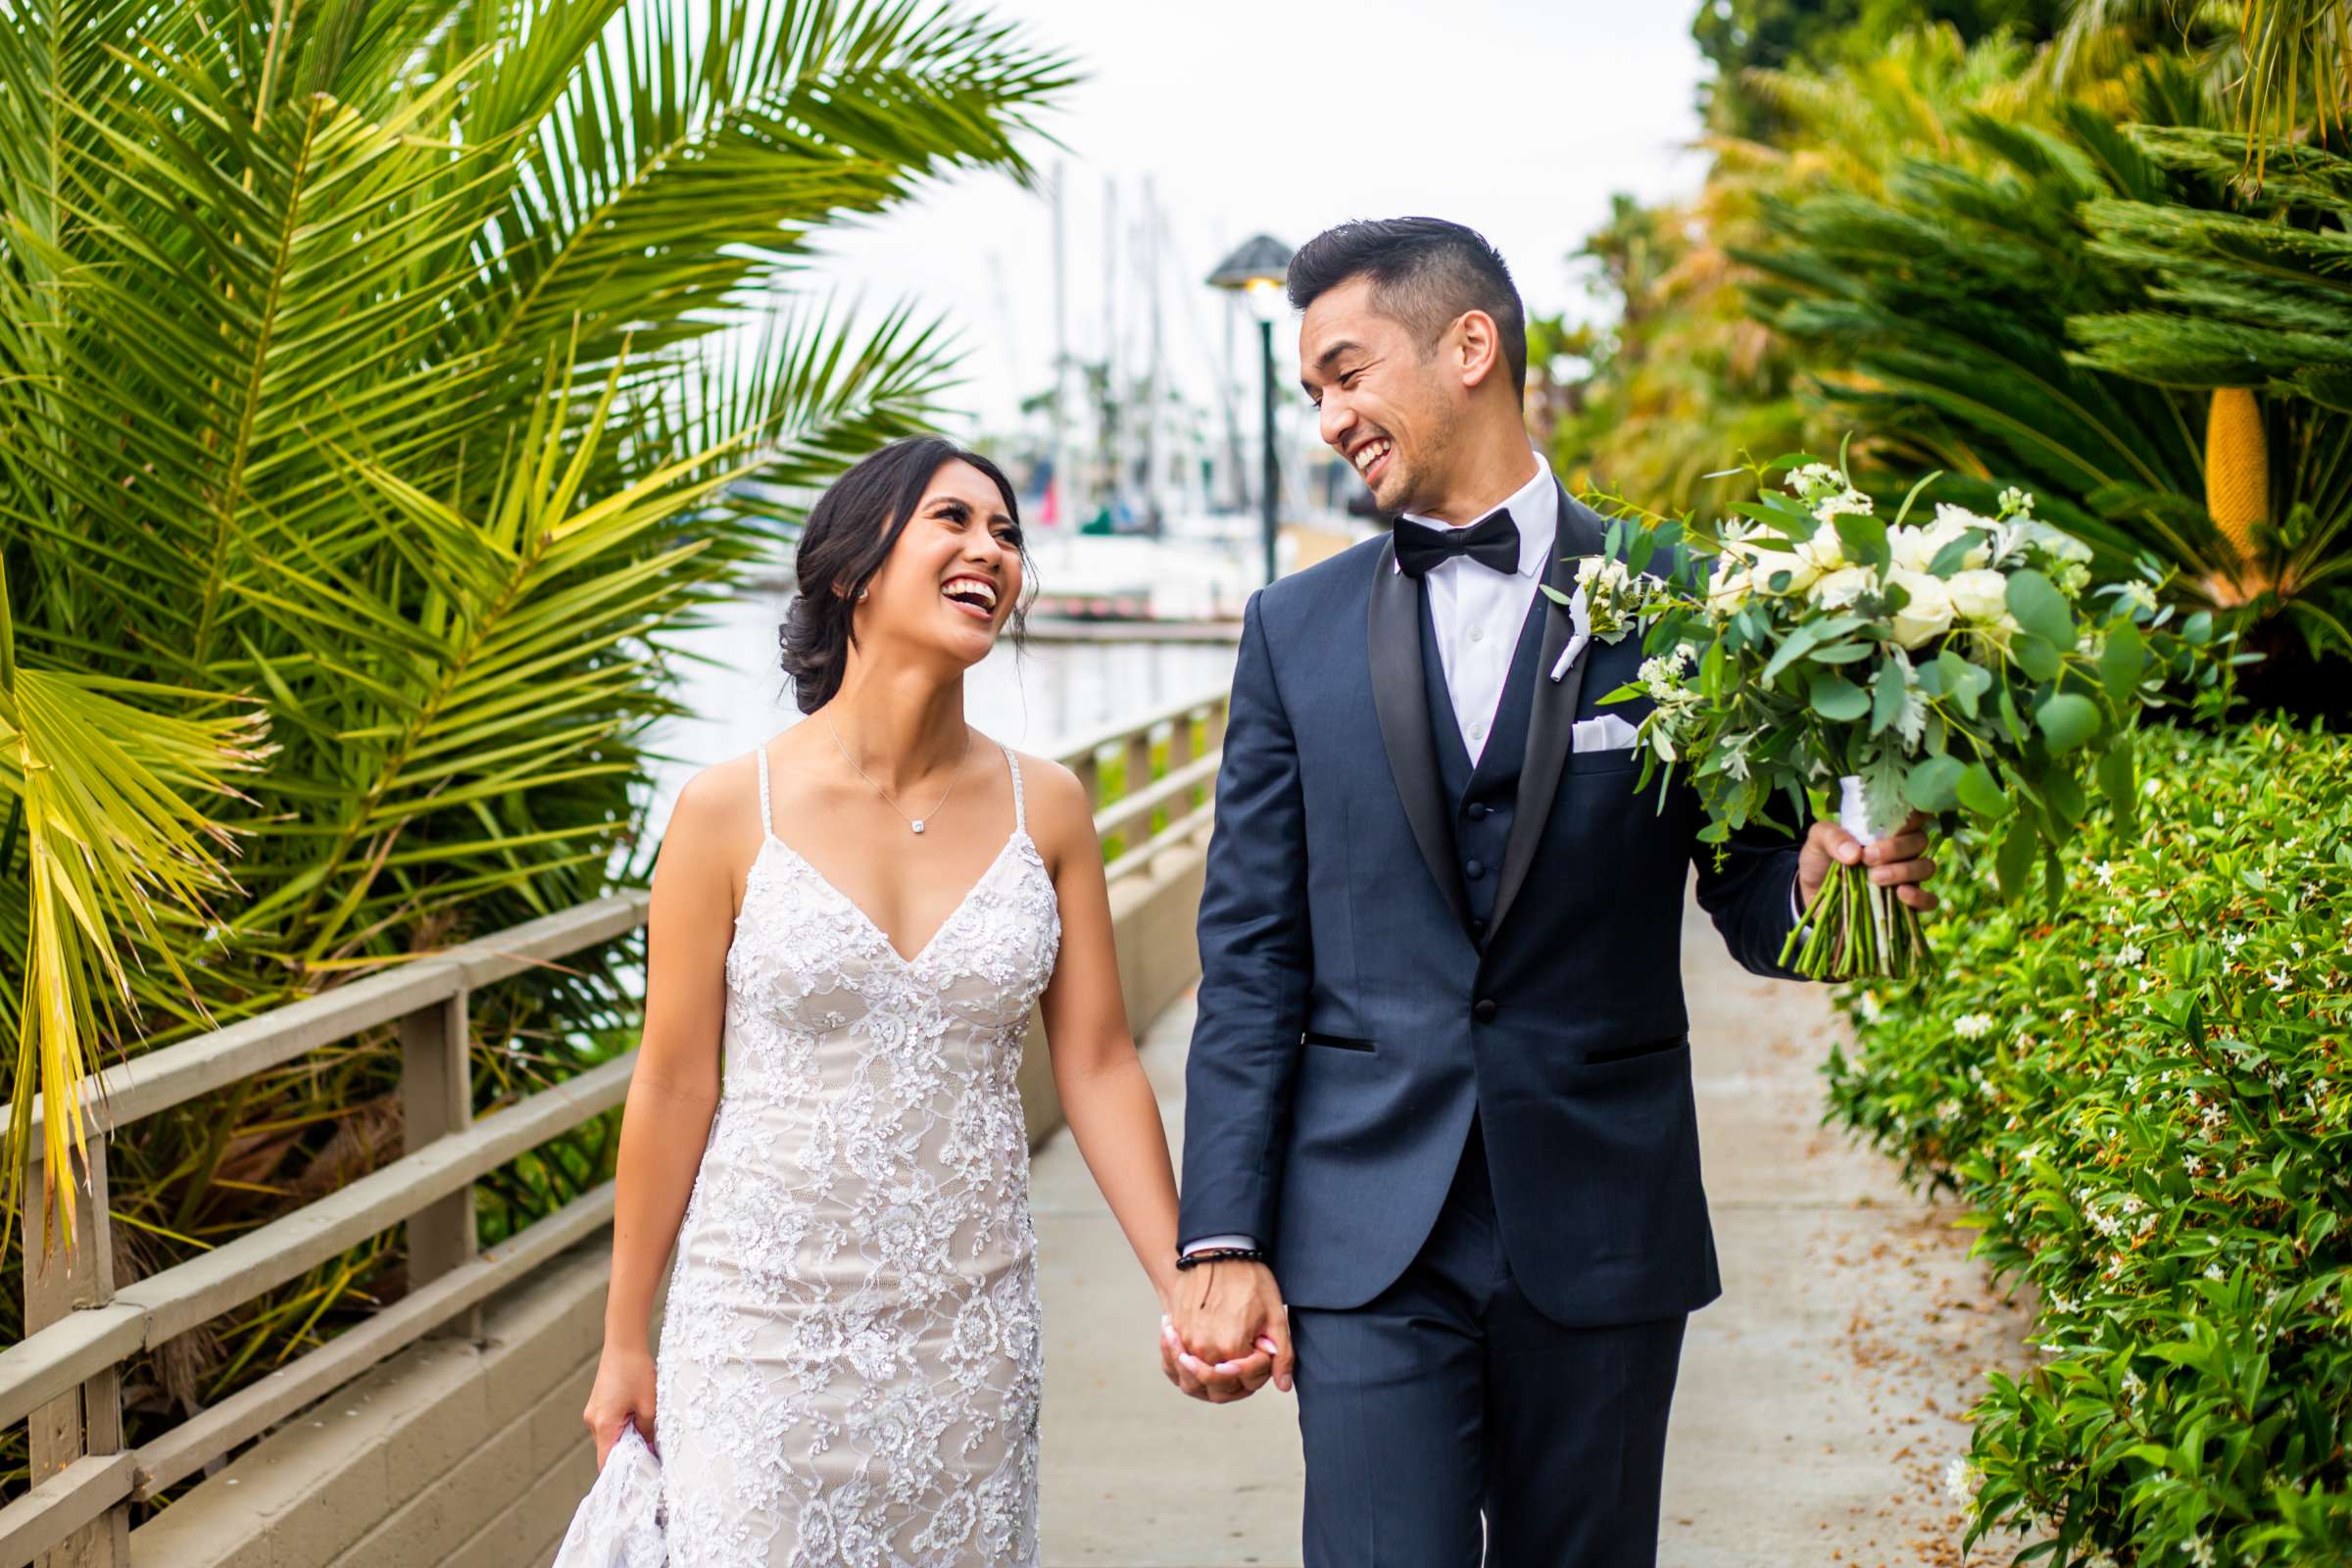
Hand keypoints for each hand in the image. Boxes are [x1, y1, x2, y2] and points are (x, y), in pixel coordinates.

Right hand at [582, 1341, 656, 1468]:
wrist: (624, 1343)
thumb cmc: (637, 1372)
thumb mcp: (649, 1406)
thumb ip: (648, 1432)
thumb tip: (651, 1451)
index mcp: (604, 1425)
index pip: (606, 1463)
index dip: (621, 1475)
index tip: (638, 1482)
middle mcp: (593, 1421)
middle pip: (608, 1451)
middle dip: (628, 1456)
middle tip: (651, 1460)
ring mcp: (593, 1413)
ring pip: (610, 1438)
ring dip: (626, 1440)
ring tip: (648, 1438)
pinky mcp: (598, 1405)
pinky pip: (609, 1425)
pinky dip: (622, 1428)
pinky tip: (639, 1421)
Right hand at [1163, 1259, 1292, 1401]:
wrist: (1218, 1251)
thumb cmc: (1250, 1280)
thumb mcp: (1275, 1315)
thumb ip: (1281, 1355)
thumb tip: (1283, 1385)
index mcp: (1232, 1347)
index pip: (1245, 1379)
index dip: (1259, 1367)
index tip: (1262, 1348)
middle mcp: (1205, 1349)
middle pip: (1218, 1386)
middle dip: (1234, 1377)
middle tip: (1241, 1359)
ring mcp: (1186, 1341)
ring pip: (1193, 1379)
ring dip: (1207, 1377)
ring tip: (1217, 1362)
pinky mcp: (1176, 1330)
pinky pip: (1176, 1360)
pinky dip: (1184, 1364)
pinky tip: (1195, 1355)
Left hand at [1799, 809, 1939, 912]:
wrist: (1809, 896)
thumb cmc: (1820, 861)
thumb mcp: (1817, 841)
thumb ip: (1832, 837)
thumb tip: (1855, 853)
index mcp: (1885, 830)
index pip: (1914, 815)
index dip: (1911, 817)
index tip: (1889, 825)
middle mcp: (1901, 851)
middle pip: (1920, 841)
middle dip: (1896, 848)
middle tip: (1868, 857)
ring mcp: (1906, 878)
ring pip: (1927, 867)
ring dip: (1904, 871)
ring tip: (1875, 877)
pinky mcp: (1905, 905)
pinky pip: (1929, 901)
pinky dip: (1921, 897)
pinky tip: (1900, 895)